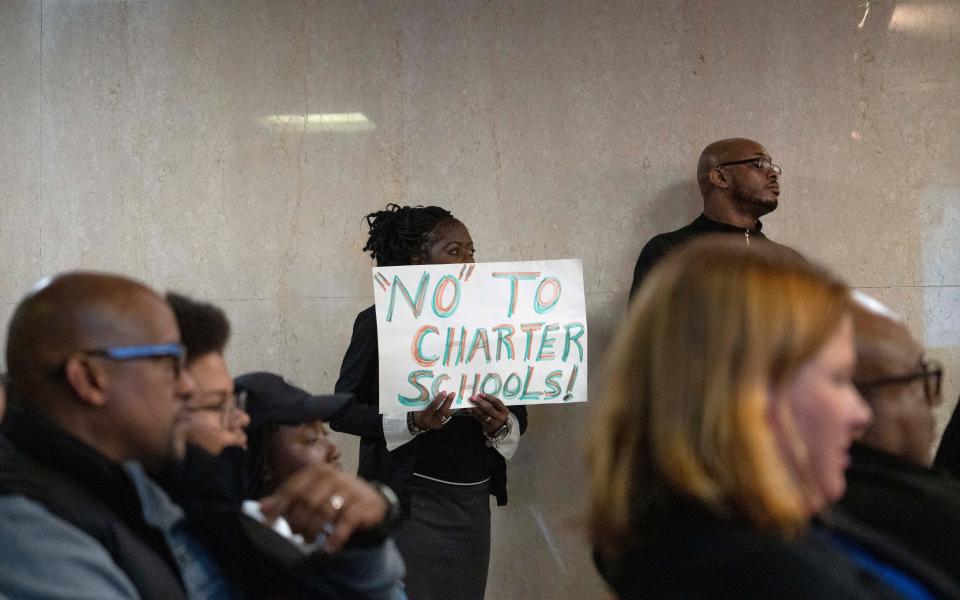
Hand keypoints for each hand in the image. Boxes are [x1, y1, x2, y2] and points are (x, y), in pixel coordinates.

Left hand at [259, 462, 387, 552]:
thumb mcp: (311, 494)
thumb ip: (287, 499)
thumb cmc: (335, 498)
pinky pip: (345, 522)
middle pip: (307, 501)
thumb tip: (262, 507)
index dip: (278, 506)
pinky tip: (328, 548)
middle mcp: (333, 476)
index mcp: (316, 471)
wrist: (372, 501)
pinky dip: (335, 537)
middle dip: (297, 522)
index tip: (267, 524)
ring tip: (309, 541)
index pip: (292, 488)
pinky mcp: (363, 505)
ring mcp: (349, 489)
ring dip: (313, 530)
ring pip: (324, 512)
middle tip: (295, 535)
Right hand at [413, 391, 454, 429]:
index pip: (433, 407)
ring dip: (451, 405)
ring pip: (446, 414)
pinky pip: (447, 416)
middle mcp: (432, 422)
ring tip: (454, 397)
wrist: (419, 424)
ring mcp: (437, 424)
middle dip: (448, 402)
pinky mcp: (441, 425)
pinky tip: (453, 403)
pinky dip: (450, 409)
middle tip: (452, 393)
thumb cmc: (419, 413)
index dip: (439, 399)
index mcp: (425, 417)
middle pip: (442, 411)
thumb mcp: (421, 408)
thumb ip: (427, 403)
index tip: (444, 392)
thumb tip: (436, 392)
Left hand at [469, 393, 509, 434]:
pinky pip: (479, 419)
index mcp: (504, 410)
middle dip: (480, 402)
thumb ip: (493, 404)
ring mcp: (493, 423)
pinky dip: (474, 414)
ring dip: (475, 409)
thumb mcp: (500, 410)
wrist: (501, 429)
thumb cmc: (499, 416)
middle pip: (489, 408)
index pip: (497, 402)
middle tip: (473, 398)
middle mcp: (499, 417)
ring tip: (469, 404)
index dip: (488, 397)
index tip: (481, 394)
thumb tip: (480, 397)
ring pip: (483, 415)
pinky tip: (469, 410)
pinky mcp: (487, 427)